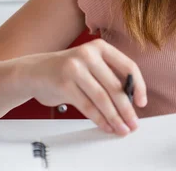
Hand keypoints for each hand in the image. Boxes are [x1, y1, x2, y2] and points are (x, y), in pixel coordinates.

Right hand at [27, 39, 146, 135]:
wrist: (34, 72)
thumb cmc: (66, 69)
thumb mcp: (89, 63)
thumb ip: (108, 75)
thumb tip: (132, 100)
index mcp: (99, 47)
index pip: (128, 66)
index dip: (139, 86)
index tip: (142, 102)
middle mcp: (88, 54)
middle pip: (115, 86)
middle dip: (127, 109)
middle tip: (134, 123)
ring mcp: (74, 68)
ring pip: (102, 98)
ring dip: (114, 117)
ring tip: (121, 129)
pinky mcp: (63, 84)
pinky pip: (87, 106)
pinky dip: (99, 119)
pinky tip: (106, 126)